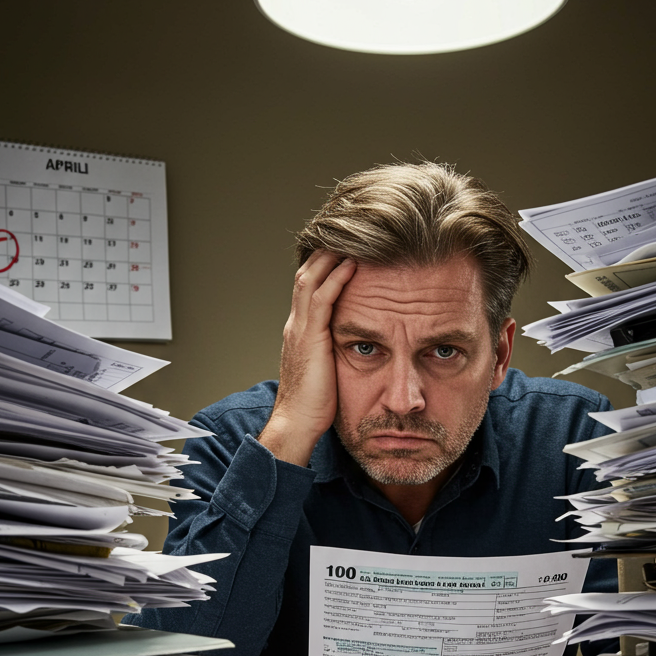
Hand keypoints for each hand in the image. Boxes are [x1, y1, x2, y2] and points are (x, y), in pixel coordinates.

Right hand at [258, 250, 356, 467]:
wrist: (297, 424)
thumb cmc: (316, 405)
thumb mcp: (328, 369)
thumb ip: (336, 350)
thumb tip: (358, 343)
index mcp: (300, 331)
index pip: (309, 287)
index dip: (324, 265)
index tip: (345, 248)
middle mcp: (296, 324)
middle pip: (307, 274)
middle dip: (325, 251)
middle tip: (348, 231)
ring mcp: (300, 329)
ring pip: (311, 279)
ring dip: (330, 256)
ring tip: (351, 236)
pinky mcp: (309, 338)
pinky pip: (321, 299)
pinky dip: (336, 278)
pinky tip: (351, 264)